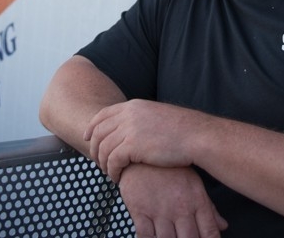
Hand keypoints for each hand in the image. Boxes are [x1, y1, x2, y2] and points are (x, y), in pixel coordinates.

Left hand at [85, 100, 201, 181]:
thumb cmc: (182, 131)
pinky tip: (117, 178)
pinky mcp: (132, 146)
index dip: (91, 127)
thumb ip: (140, 120)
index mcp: (133, 106)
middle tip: (99, 162)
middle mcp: (128, 115)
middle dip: (95, 149)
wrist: (196, 136)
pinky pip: (112, 161)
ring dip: (103, 163)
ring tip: (110, 173)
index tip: (87, 138)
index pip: (102, 115)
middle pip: (98, 132)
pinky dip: (112, 171)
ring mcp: (129, 129)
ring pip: (103, 149)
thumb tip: (131, 130)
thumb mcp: (157, 116)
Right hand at [118, 164, 226, 237]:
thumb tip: (222, 226)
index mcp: (196, 201)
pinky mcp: (140, 210)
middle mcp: (180, 207)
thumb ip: (208, 208)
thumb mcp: (193, 183)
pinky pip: (145, 236)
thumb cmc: (170, 168)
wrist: (143, 150)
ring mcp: (160, 210)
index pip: (209, 231)